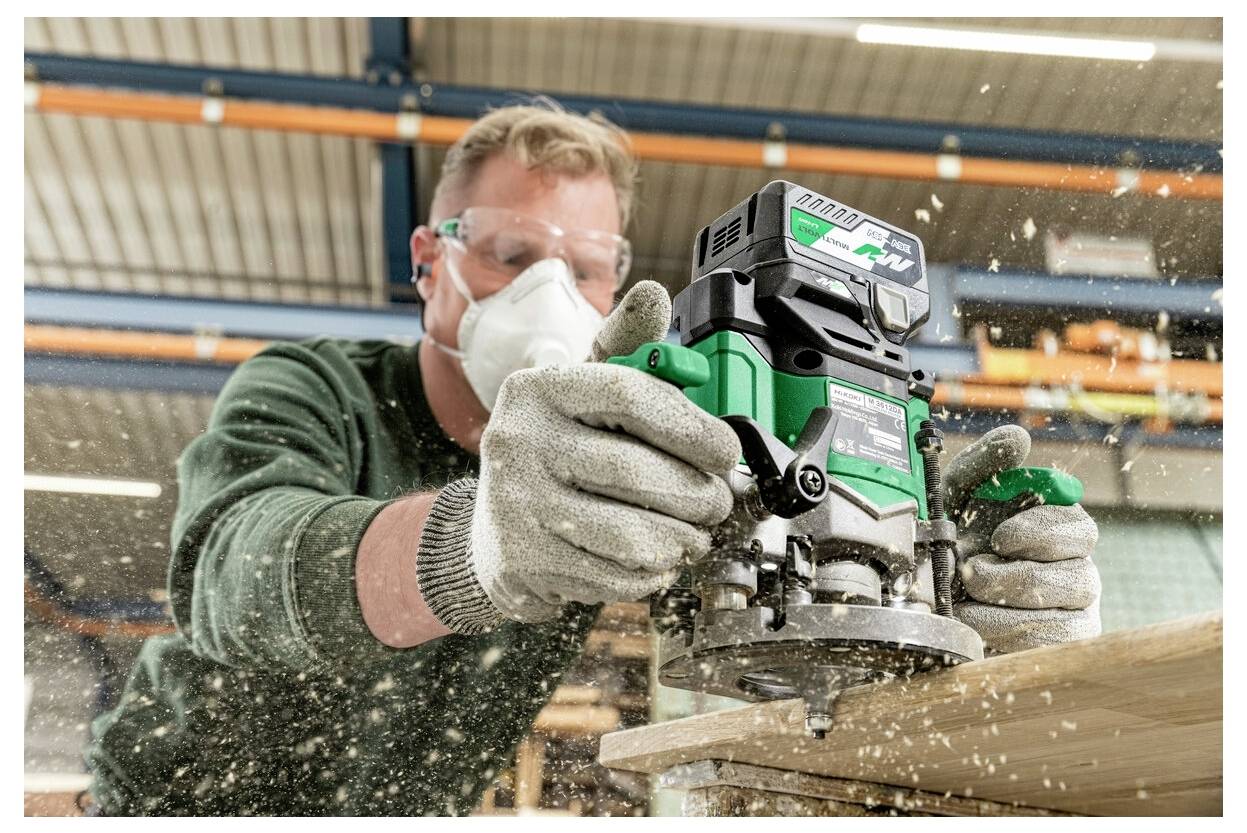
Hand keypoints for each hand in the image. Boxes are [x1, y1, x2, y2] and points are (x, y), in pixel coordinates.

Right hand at [416, 281, 741, 631]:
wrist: (490, 529)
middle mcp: (519, 444)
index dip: (693, 426)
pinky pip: (617, 576)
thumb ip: (623, 348)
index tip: (725, 449)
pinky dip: (654, 572)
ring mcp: (519, 508)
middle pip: (636, 473)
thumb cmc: (553, 447)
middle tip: (718, 500)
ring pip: (634, 535)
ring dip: (684, 539)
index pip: (629, 395)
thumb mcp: (580, 390)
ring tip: (694, 531)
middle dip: (699, 494)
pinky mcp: (528, 563)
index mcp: (537, 389)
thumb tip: (653, 297)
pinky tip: (657, 556)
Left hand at [943, 425, 1100, 653]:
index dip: (1040, 534)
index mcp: (1058, 532)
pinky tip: (975, 626)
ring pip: (1059, 621)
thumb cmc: (950, 542)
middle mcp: (1075, 573)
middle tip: (972, 575)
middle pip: (1079, 578)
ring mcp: (1073, 618)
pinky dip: (1002, 639)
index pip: (1078, 529)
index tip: (999, 538)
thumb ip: (985, 465)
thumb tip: (1017, 438)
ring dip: (1000, 612)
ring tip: (965, 603)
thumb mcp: (956, 500)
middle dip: (1015, 579)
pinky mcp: (1058, 653)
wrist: (923, 602)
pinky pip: (1044, 653)